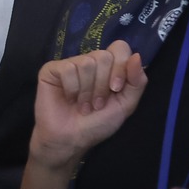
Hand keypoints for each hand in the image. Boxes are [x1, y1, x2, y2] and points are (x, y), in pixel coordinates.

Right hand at [29, 40, 146, 172]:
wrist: (70, 140)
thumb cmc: (97, 124)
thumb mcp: (125, 105)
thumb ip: (137, 82)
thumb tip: (137, 56)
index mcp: (109, 67)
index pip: (119, 48)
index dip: (120, 67)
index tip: (115, 89)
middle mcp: (90, 62)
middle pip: (104, 56)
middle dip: (102, 85)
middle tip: (96, 104)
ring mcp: (70, 64)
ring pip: (86, 62)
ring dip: (87, 90)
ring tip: (83, 106)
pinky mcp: (52, 69)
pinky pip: (68, 68)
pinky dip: (72, 88)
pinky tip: (69, 99)